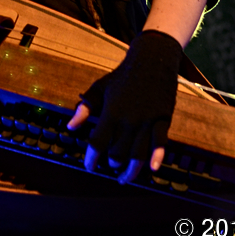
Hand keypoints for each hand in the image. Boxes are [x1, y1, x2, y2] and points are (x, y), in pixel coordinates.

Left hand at [67, 30, 181, 184]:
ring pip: (139, 154)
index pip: (97, 142)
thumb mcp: (99, 87)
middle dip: (112, 165)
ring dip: (131, 170)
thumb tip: (71, 127)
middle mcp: (128, 120)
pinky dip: (157, 158)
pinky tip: (153, 169)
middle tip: (110, 169)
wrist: (152, 58)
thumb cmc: (123, 74)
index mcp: (111, 112)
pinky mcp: (163, 119)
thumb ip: (85, 108)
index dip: (91, 159)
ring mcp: (147, 120)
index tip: (89, 167)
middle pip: (118, 154)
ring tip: (125, 177)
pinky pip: (161, 143)